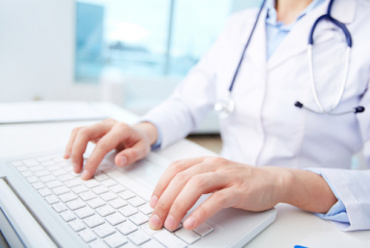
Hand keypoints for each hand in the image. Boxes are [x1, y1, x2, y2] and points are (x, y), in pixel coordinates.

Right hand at [64, 118, 157, 179]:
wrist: (139, 132)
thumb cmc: (140, 142)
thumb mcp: (142, 150)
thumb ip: (132, 155)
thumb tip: (119, 161)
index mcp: (122, 129)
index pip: (102, 145)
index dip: (93, 161)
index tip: (86, 174)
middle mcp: (108, 124)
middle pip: (85, 133)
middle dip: (77, 152)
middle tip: (77, 170)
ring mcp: (100, 125)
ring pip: (79, 131)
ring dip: (72, 148)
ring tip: (74, 165)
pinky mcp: (95, 128)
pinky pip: (78, 132)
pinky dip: (72, 143)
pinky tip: (70, 155)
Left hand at [148, 156, 337, 230]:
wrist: (273, 180)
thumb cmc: (241, 181)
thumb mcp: (215, 177)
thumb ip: (196, 184)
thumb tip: (171, 202)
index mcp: (205, 161)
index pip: (175, 168)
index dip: (160, 185)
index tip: (152, 203)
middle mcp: (214, 165)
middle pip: (182, 178)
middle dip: (165, 201)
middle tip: (156, 220)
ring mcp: (227, 176)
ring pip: (196, 186)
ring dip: (178, 206)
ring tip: (171, 224)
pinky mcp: (240, 190)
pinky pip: (216, 200)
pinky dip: (201, 212)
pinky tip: (191, 223)